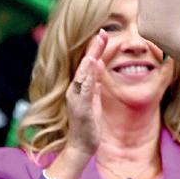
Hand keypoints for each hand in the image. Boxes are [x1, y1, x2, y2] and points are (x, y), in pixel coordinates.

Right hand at [65, 30, 107, 156]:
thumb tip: (98, 65)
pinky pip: (84, 93)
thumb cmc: (88, 122)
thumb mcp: (93, 98)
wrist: (82, 146)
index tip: (104, 32)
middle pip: (85, 66)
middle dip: (93, 49)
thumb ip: (94, 82)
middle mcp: (75, 91)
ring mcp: (76, 100)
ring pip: (83, 77)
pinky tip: (93, 70)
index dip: (95, 48)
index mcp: (80, 87)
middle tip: (102, 32)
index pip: (89, 64)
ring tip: (96, 47)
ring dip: (89, 62)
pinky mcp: (81, 109)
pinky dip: (88, 80)